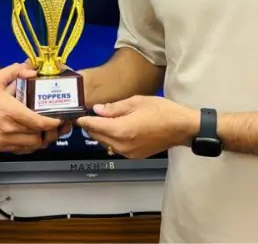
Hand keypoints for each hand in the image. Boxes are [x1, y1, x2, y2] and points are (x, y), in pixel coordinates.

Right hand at [0, 64, 61, 153]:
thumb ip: (16, 71)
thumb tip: (32, 70)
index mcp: (9, 111)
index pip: (38, 122)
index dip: (53, 123)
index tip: (62, 118)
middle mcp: (7, 129)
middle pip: (38, 138)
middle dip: (51, 133)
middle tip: (58, 124)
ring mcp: (2, 141)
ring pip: (30, 147)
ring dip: (40, 140)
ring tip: (47, 130)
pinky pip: (19, 150)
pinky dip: (28, 145)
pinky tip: (31, 135)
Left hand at [75, 96, 197, 158]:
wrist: (181, 128)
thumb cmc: (161, 110)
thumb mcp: (136, 101)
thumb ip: (114, 107)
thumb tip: (97, 109)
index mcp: (121, 130)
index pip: (94, 125)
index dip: (83, 119)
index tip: (76, 114)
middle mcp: (121, 145)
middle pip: (97, 136)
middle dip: (91, 125)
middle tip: (88, 114)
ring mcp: (128, 153)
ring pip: (105, 143)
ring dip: (101, 132)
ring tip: (103, 119)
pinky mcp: (134, 156)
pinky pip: (116, 147)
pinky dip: (111, 138)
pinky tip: (116, 128)